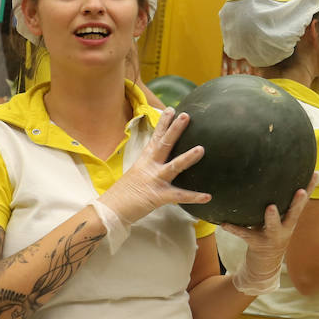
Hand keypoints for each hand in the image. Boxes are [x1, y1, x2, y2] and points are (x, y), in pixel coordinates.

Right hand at [98, 109, 209, 227]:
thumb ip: (151, 164)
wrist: (111, 210)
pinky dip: (193, 197)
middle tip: (186, 115)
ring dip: (187, 157)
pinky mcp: (158, 196)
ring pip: (174, 166)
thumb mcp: (138, 172)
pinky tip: (207, 196)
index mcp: (145, 159)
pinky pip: (178, 196)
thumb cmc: (125, 192)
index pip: (156, 137)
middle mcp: (150, 166)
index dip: (164, 123)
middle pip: (164, 144)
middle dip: (175, 130)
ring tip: (201, 149)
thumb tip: (163, 158)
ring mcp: (155, 180)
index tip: (171, 109)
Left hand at [221, 172, 318, 294]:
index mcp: (290, 219)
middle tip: (301, 191)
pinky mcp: (257, 244)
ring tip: (271, 207)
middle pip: (294, 213)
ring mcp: (272, 237)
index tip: (316, 174)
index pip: (303, 201)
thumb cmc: (272, 234)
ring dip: (273, 218)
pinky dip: (234, 229)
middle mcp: (285, 228)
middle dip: (298, 202)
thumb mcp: (281, 220)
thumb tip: (290, 180)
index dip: (310, 187)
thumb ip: (283, 202)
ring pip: (273, 226)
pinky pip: (245, 234)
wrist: (264, 266)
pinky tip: (224, 224)